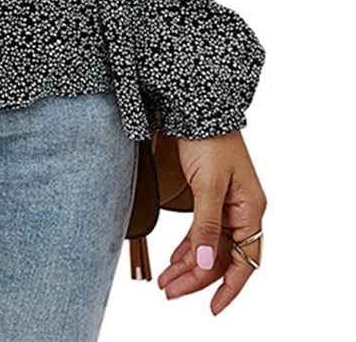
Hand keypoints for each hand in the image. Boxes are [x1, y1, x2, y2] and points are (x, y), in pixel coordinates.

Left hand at [156, 129, 265, 314]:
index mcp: (250, 210)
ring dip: (189, 265)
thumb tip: (204, 262)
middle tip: (170, 292)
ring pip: (209, 246)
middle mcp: (242, 211)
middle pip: (223, 256)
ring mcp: (226, 205)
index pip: (245, 261)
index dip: (230, 288)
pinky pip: (201, 231)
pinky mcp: (210, 197)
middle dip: (196, 278)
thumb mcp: (208, 185)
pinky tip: (174, 259)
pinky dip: (188, 247)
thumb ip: (206, 225)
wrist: (198, 109)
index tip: (212, 307)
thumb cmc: (210, 140)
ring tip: (166, 281)